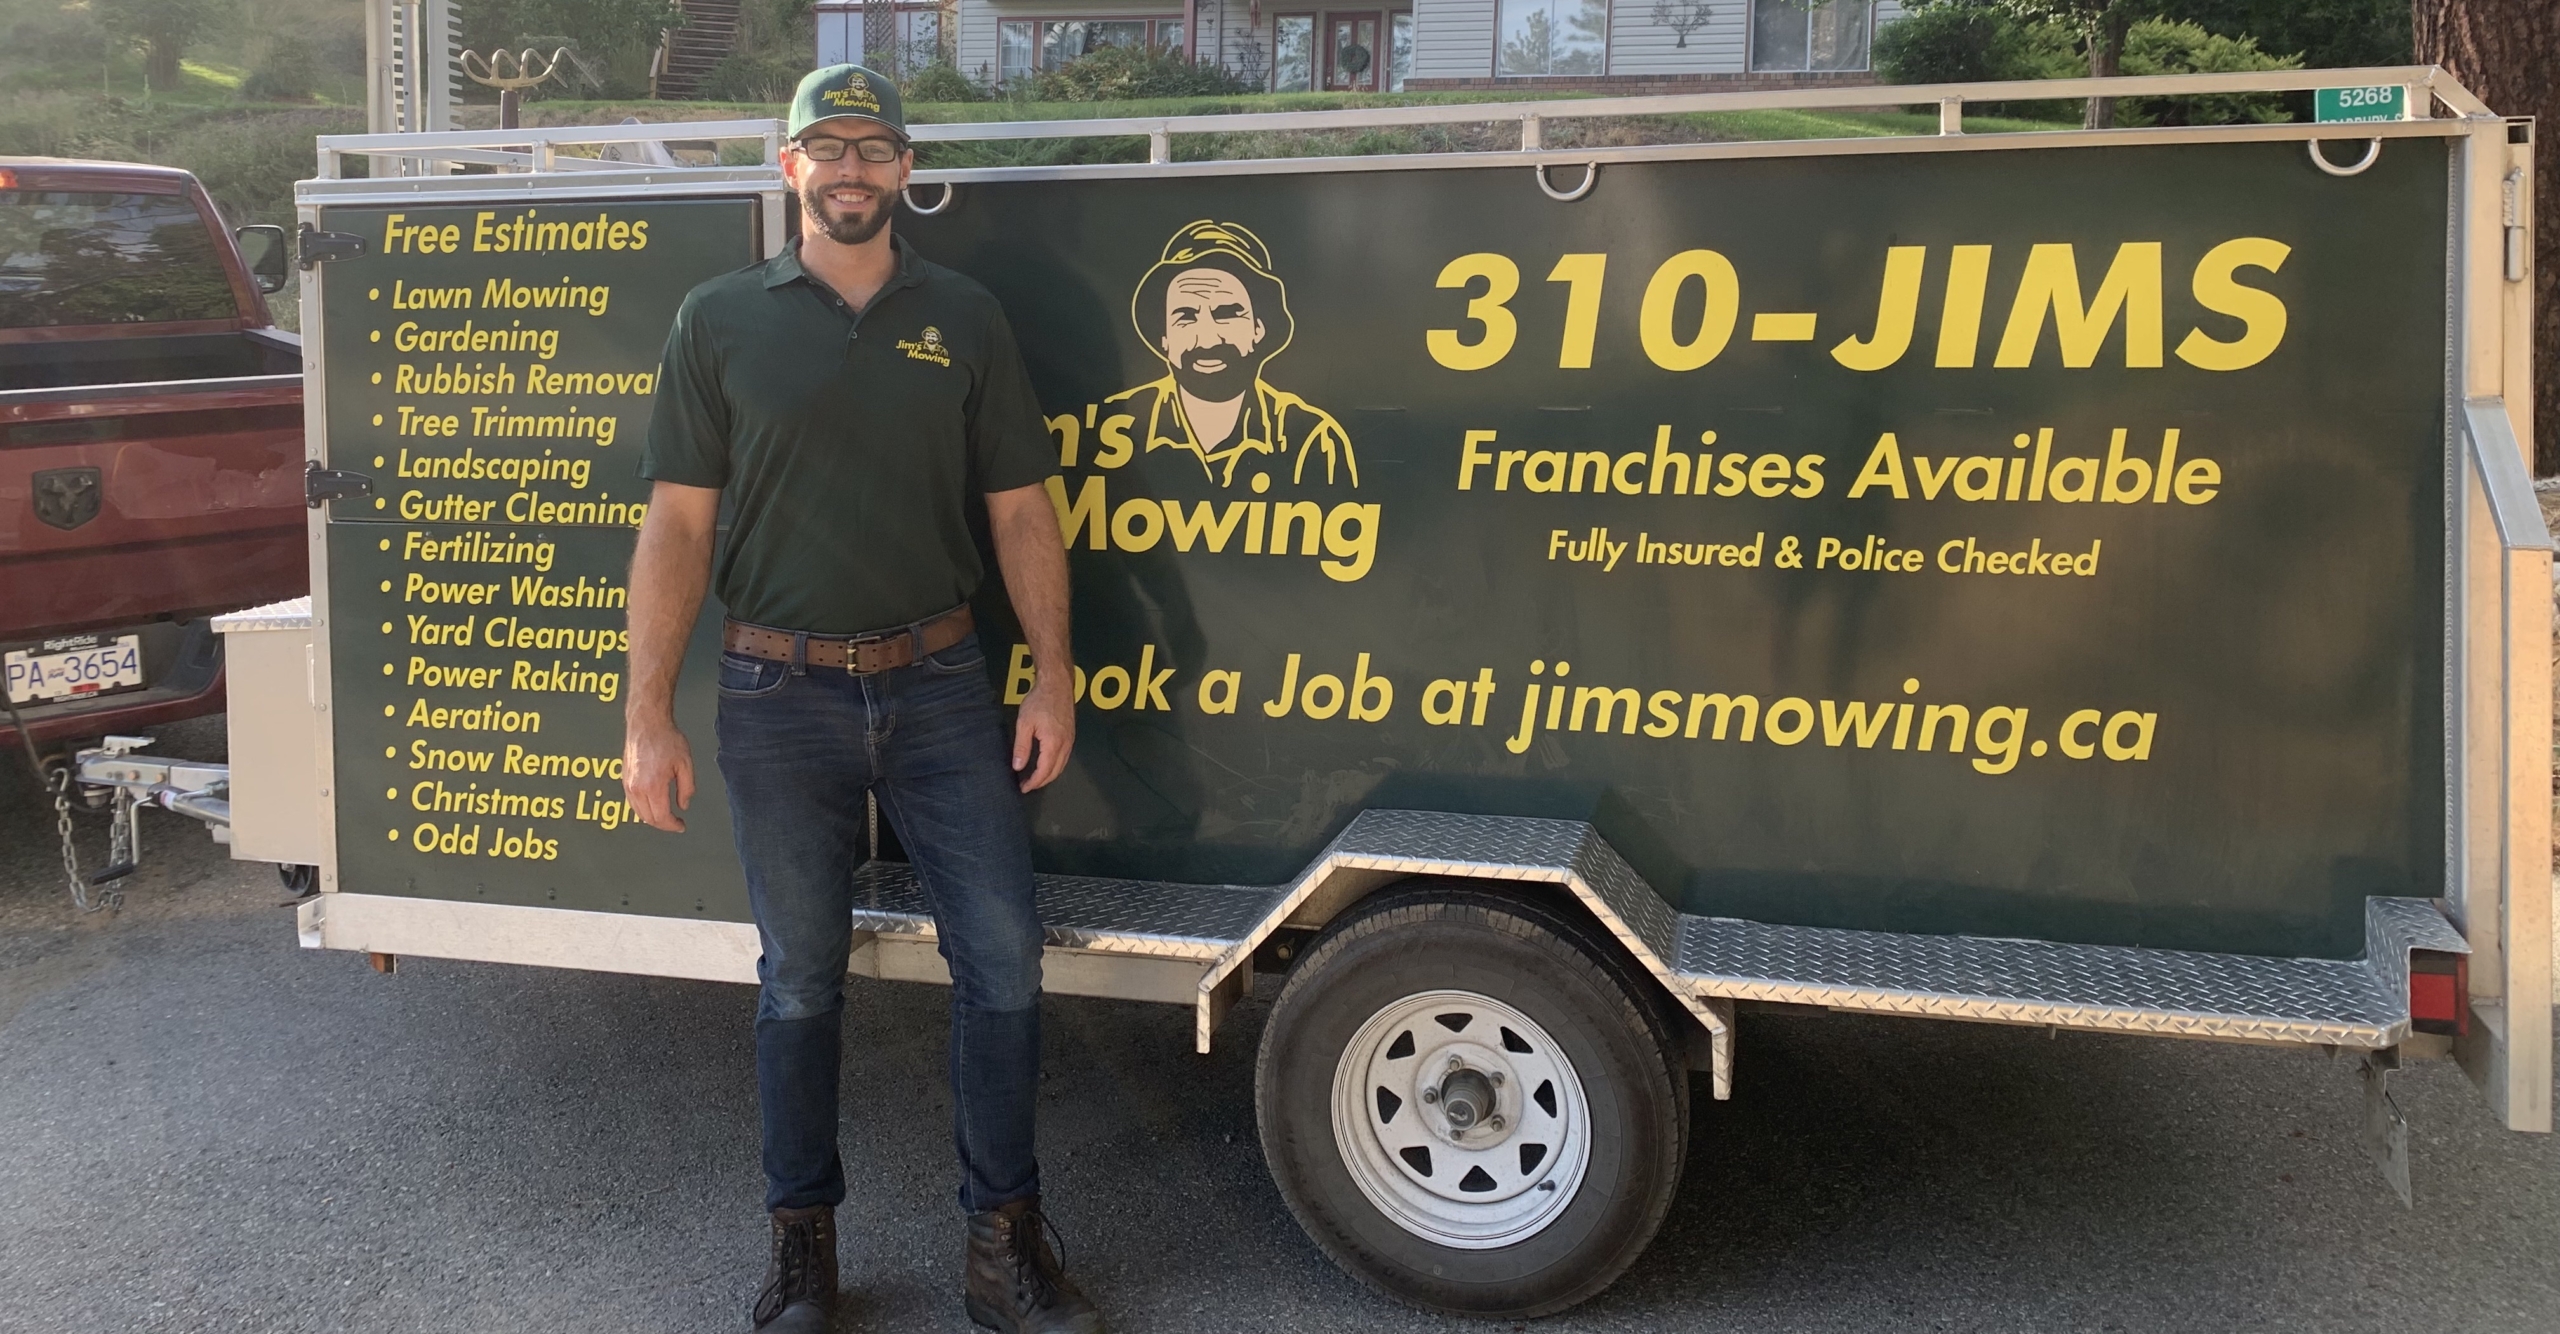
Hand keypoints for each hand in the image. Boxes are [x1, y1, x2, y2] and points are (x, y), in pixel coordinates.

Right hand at [623, 711, 695, 831]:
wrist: (647, 723)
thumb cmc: (666, 739)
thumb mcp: (685, 764)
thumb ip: (686, 788)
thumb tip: (683, 804)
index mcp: (653, 786)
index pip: (661, 817)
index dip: (672, 826)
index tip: (681, 826)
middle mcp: (637, 788)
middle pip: (648, 818)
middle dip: (663, 824)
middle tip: (675, 822)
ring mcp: (628, 784)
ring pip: (638, 812)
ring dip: (652, 818)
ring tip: (666, 816)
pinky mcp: (624, 779)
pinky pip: (631, 802)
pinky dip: (642, 809)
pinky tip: (652, 806)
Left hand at [1011, 676, 1074, 792]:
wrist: (1057, 684)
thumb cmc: (1039, 701)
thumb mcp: (1024, 723)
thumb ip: (1022, 747)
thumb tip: (1018, 766)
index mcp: (1053, 744)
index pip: (1044, 771)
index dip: (1033, 782)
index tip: (1023, 788)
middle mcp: (1065, 745)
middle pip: (1055, 772)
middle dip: (1041, 782)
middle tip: (1027, 785)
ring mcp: (1070, 740)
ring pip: (1061, 766)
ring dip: (1049, 775)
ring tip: (1034, 778)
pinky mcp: (1071, 735)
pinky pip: (1064, 757)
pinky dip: (1055, 766)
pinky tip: (1045, 764)